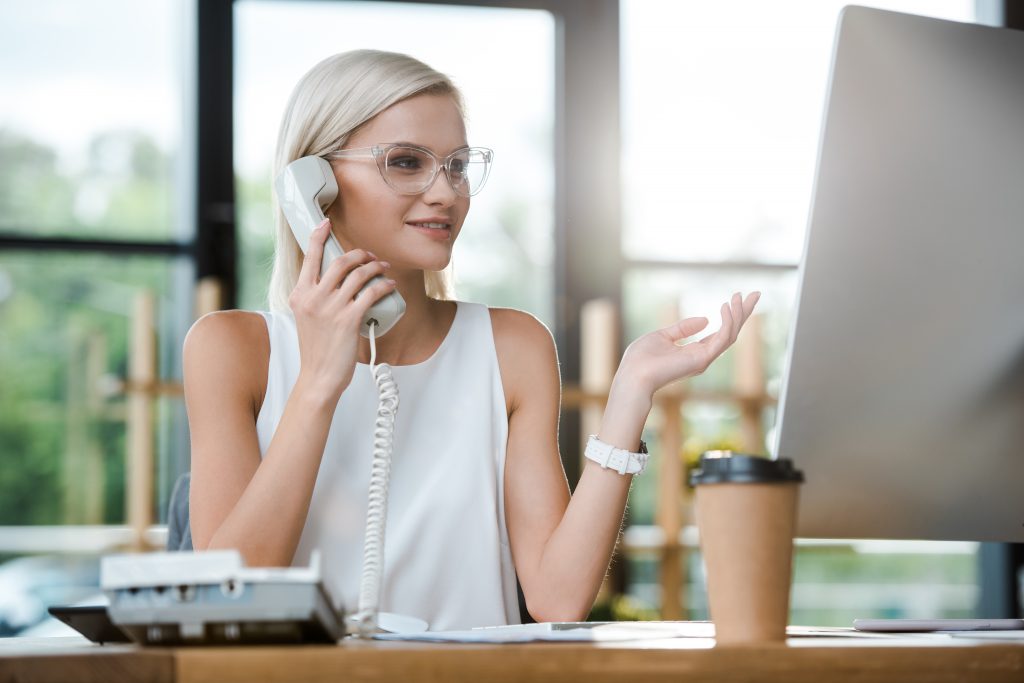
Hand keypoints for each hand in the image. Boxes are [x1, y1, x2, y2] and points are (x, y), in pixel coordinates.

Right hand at [288, 219, 396, 402]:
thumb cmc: (317, 350)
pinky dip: (383, 285)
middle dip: (359, 254)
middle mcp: (312, 298)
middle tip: (370, 257)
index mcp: (299, 295)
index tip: (326, 223)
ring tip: (384, 269)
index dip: (318, 237)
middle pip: (339, 262)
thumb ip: (315, 298)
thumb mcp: (307, 318)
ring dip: (375, 267)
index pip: (309, 258)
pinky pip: (371, 293)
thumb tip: (336, 281)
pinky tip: (389, 285)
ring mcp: (330, 308)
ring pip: (357, 274)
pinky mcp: (348, 319)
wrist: (319, 377)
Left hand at [617, 292, 760, 398]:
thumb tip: (705, 319)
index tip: (737, 297)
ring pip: (731, 335)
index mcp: (693, 352)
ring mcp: (704, 359)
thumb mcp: (663, 336)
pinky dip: (728, 321)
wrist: (633, 374)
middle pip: (731, 333)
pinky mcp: (702, 359)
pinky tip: (726, 307)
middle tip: (756, 294)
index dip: (731, 316)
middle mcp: (702, 357)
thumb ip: (683, 328)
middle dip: (743, 313)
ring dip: (739, 314)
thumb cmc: (641, 358)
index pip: (720, 333)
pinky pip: (723, 338)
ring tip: (741, 296)